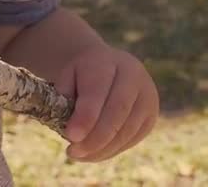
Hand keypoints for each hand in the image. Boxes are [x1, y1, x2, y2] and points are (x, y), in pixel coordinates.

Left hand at [55, 45, 158, 161]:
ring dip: (102, 149)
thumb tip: (73, 133)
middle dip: (94, 138)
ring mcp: (147, 95)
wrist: (104, 64)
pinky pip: (133, 138)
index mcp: (106, 61)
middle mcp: (133, 75)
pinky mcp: (151, 114)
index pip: (98, 91)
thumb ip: (65, 98)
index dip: (85, 117)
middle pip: (117, 112)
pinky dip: (112, 150)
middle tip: (73, 152)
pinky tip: (94, 153)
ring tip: (79, 155)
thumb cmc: (79, 75)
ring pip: (127, 129)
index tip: (70, 136)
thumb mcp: (65, 77)